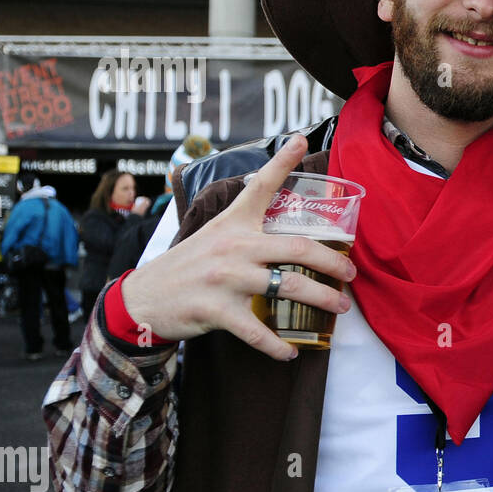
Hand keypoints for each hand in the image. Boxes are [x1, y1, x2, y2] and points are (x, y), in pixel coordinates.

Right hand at [120, 134, 355, 360]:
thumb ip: (245, 230)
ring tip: (339, 309)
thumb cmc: (187, 267)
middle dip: (333, 262)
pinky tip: (292, 352)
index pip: (260, 185)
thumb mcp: (213, 236)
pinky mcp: (217, 310)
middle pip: (298, 248)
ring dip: (321, 300)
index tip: (302, 139)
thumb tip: (283, 234)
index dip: (283, 161)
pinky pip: (259, 331)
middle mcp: (234, 246)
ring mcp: (227, 279)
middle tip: (350, 274)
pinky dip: (279, 346)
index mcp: (233, 223)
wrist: (142, 298)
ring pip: (289, 287)